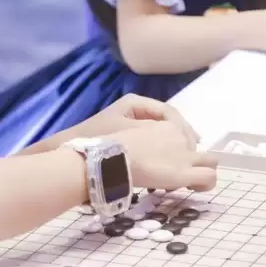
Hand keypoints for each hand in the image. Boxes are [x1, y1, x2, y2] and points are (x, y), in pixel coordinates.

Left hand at [70, 95, 199, 148]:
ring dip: (173, 144)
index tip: (194, 143)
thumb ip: (157, 134)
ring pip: (160, 130)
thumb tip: (184, 139)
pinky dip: (161, 149)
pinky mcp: (126, 134)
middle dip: (181, 136)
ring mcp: (129, 121)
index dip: (183, 127)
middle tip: (194, 151)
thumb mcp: (131, 135)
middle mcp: (134, 108)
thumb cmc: (100, 140)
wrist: (71, 152)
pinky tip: (167, 162)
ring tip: (185, 158)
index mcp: (135, 103)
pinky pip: (150, 139)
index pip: (168, 112)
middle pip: (166, 120)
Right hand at [110, 121, 218, 190]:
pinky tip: (195, 188)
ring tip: (191, 183)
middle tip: (181, 170)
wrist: (114, 158)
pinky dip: (206, 183)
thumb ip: (146, 137)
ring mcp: (185, 155)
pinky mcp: (184, 172)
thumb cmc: (114, 147)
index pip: (183, 134)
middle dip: (195, 158)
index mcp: (166, 126)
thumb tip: (148, 151)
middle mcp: (180, 137)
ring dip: (202, 170)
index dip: (180, 148)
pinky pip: (208, 177)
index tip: (170, 159)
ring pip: (210, 161)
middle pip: (199, 146)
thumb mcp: (132, 132)